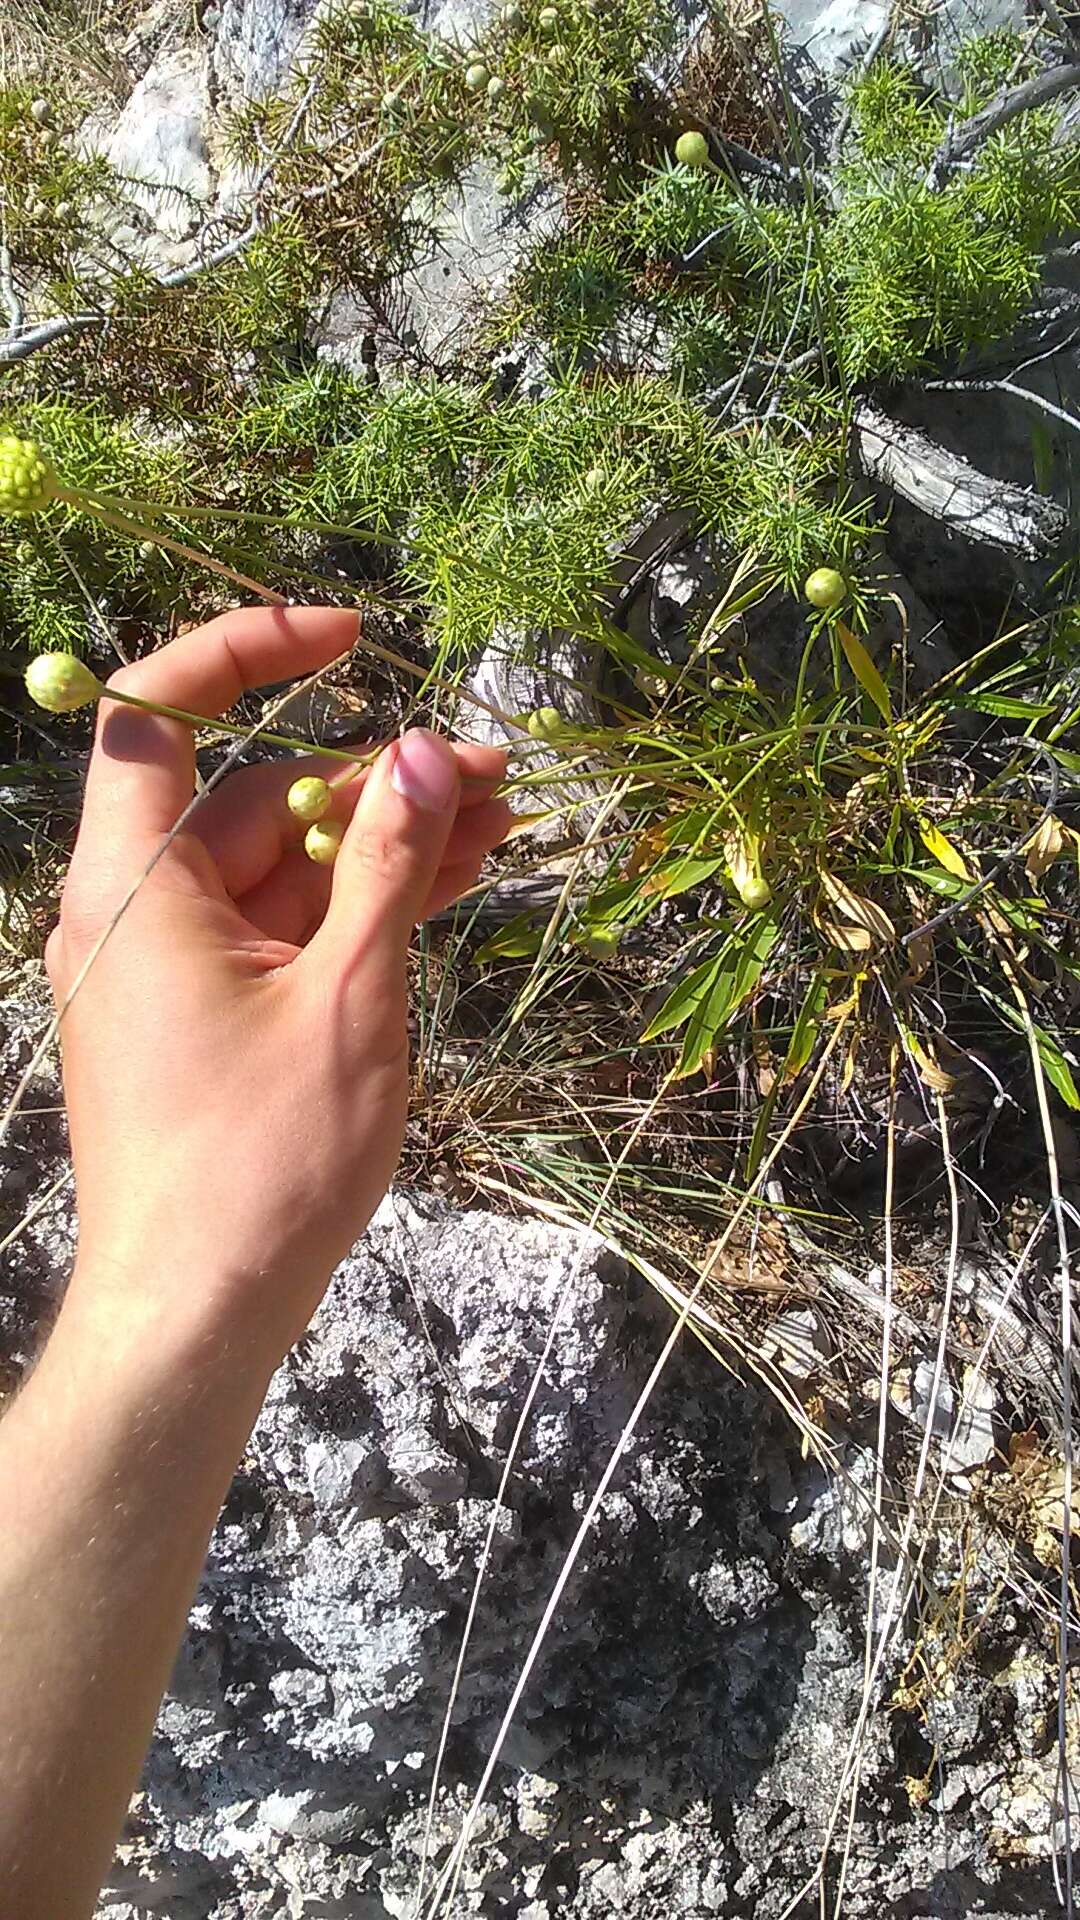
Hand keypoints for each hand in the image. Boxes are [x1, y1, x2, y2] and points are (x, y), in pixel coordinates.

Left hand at [46, 605, 509, 1373]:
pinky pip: (281, 930)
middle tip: (495, 775)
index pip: (159, 713)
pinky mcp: (204, 1016)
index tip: (350, 636)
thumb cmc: (261, 1163)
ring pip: (284, 868)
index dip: (248, 650)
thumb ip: (392, 865)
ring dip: (386, 846)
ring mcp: (169, 968)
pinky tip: (450, 882)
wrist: (196, 1315)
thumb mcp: (349, 998)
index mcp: (133, 887)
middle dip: (378, 781)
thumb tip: (432, 752)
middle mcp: (135, 912)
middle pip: (256, 798)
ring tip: (501, 824)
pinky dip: (354, 910)